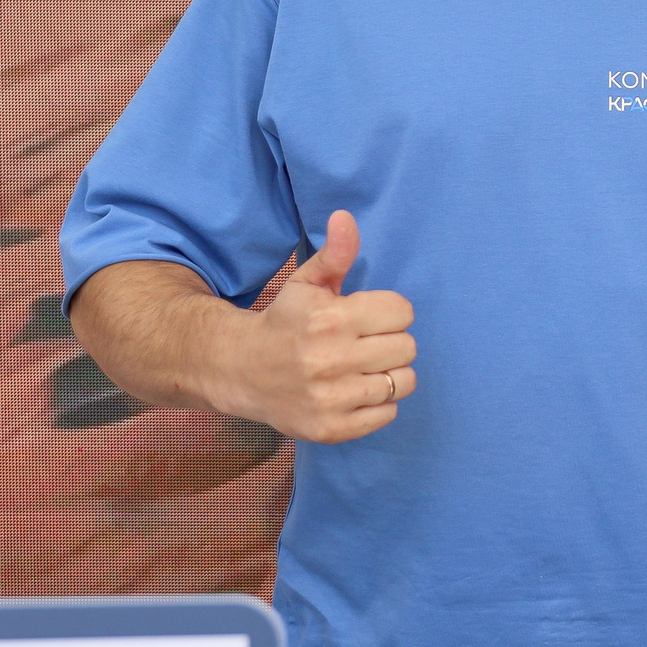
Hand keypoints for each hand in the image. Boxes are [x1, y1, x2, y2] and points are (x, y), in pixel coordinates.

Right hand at [225, 211, 416, 441]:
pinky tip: (355, 390)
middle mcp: (330, 359)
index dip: (388, 311)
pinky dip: (379, 403)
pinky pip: (388, 413)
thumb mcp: (305, 282)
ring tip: (362, 367)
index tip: (367, 316)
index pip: (402, 312)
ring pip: (403, 381)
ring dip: (389, 373)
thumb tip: (345, 217)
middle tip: (364, 342)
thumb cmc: (284, 321)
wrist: (239, 371)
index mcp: (329, 318)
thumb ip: (334, 253)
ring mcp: (330, 398)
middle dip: (390, 341)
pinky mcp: (331, 428)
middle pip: (407, 347)